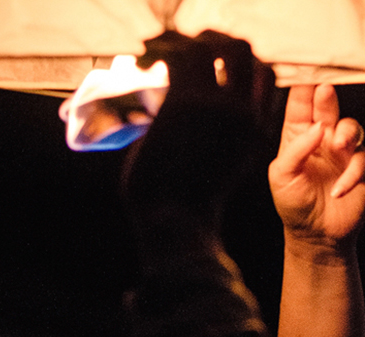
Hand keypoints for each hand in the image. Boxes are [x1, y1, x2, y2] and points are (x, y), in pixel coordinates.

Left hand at [124, 33, 272, 235]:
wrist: (174, 227)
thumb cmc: (186, 208)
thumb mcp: (221, 169)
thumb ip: (220, 137)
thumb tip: (198, 112)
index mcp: (254, 129)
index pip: (263, 74)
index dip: (239, 61)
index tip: (212, 62)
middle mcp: (241, 113)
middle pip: (241, 49)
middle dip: (214, 42)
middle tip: (183, 50)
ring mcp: (215, 107)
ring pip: (208, 47)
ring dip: (182, 43)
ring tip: (154, 52)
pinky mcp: (183, 107)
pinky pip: (176, 58)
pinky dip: (157, 53)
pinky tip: (141, 62)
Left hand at [269, 84, 364, 248]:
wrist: (316, 236)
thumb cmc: (293, 205)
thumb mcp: (282, 177)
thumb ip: (296, 149)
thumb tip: (318, 128)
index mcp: (298, 136)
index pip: (300, 103)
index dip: (303, 85)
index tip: (305, 68)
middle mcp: (321, 139)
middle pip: (328, 105)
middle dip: (328, 95)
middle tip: (325, 91)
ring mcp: (342, 152)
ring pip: (352, 127)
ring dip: (347, 134)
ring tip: (339, 147)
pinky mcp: (359, 167)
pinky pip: (363, 159)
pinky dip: (353, 173)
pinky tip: (340, 189)